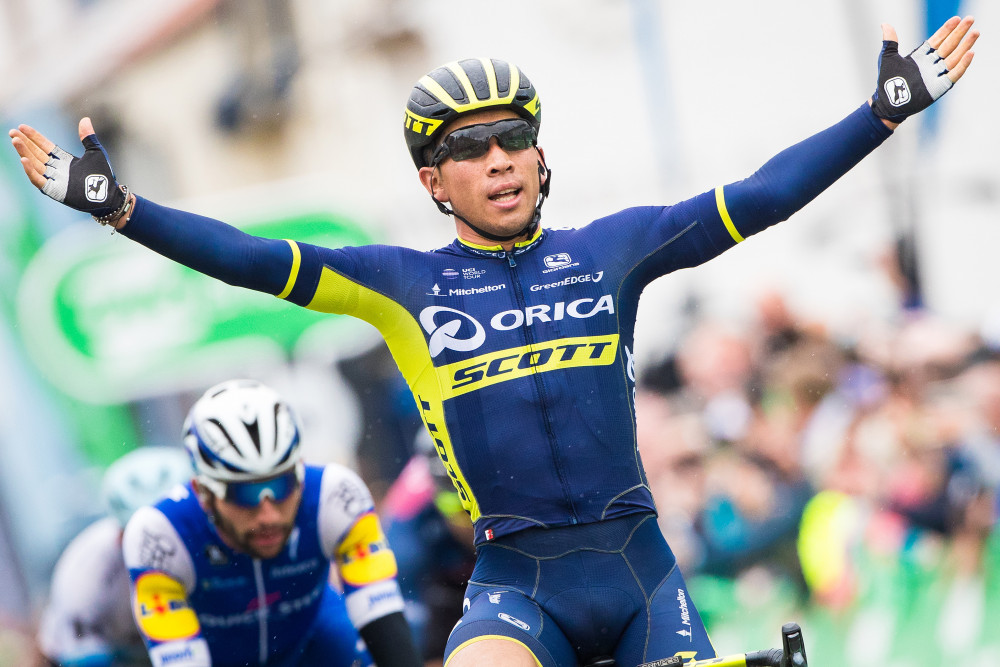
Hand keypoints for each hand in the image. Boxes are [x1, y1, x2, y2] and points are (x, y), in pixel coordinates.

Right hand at [8, 117, 126, 219]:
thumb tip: (85, 119)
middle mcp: (56, 169)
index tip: (22, 127)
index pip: (44, 146)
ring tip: (15, 141)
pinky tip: (24, 160)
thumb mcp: (95, 152)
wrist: (109, 195)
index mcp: (64, 159)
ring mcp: (54, 179)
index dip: (33, 137)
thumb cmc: (103, 175)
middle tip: (13, 133)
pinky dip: (31, 171)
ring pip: (35, 164)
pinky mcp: (55, 190)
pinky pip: (39, 180)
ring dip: (24, 153)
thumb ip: (87, 137)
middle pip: (36, 153)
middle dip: (24, 143)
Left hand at [870, 16, 977, 123]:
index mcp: (921, 56)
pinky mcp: (939, 87)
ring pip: (954, 57)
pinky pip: (953, 74)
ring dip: (965, 46)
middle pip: (949, 46)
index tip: (957, 19)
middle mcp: (931, 64)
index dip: (946, 30)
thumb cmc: (887, 81)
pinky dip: (962, 65)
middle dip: (959, 33)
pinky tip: (970, 54)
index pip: (937, 40)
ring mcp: (936, 75)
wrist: (887, 103)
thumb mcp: (888, 58)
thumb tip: (885, 24)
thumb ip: (890, 41)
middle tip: (970, 19)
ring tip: (975, 33)